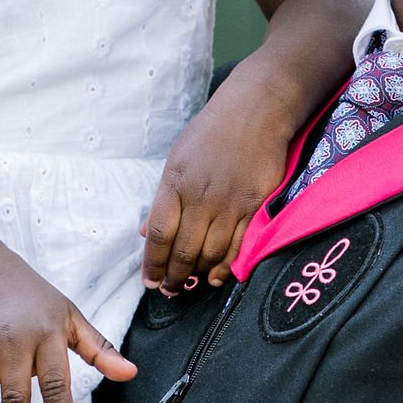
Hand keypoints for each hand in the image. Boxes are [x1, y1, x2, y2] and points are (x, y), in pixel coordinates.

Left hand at [143, 61, 305, 288]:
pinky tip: (215, 277)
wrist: (256, 112)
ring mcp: (230, 204)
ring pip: (211, 254)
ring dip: (197, 274)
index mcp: (176, 183)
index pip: (159, 233)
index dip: (152, 263)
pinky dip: (225, 267)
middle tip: (169, 290)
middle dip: (173, 277)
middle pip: (183, 250)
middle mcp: (201, 197)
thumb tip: (145, 232)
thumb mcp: (177, 159)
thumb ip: (163, 199)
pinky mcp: (255, 207)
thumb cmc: (211, 133)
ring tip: (189, 284)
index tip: (149, 281)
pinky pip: (238, 247)